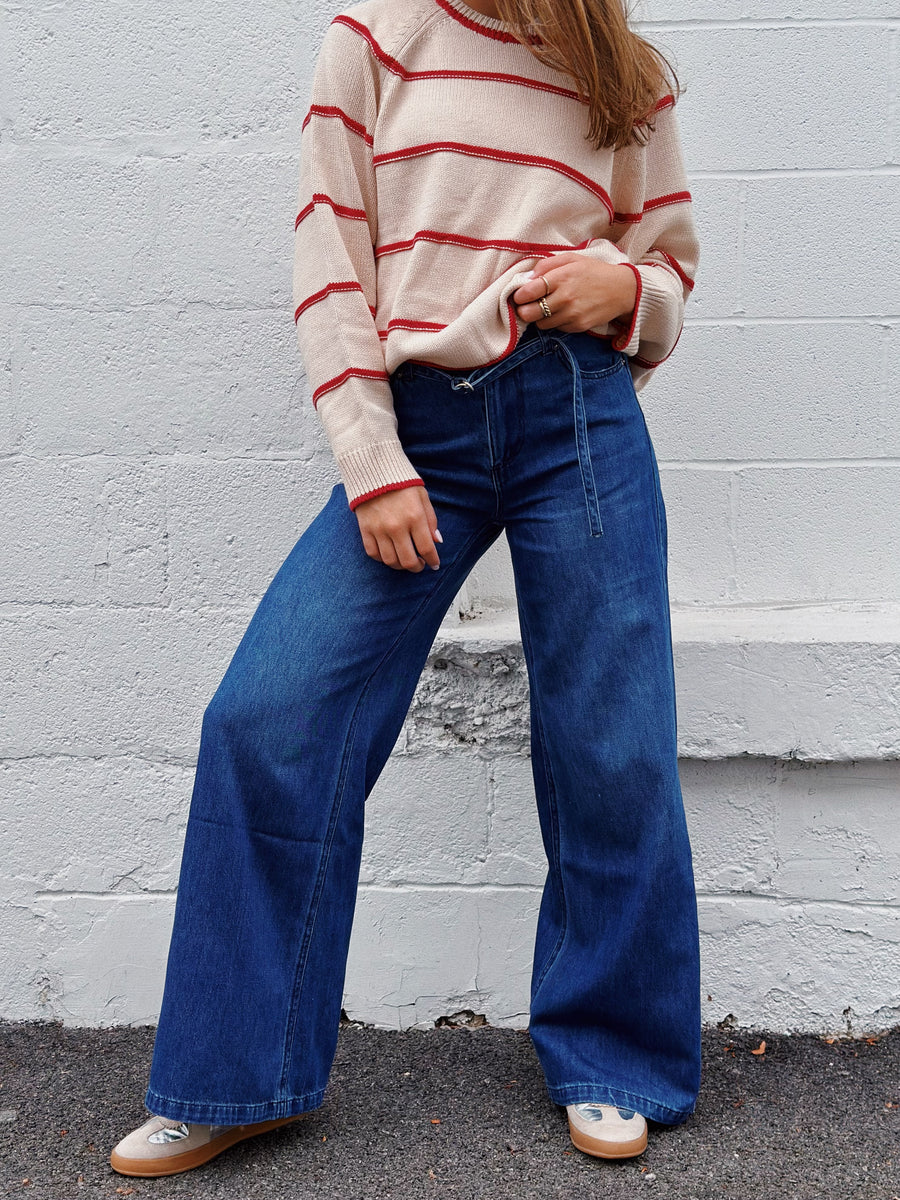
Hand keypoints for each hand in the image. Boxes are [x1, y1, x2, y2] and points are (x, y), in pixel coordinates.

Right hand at [354, 484, 441, 572]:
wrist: (373, 470)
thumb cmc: (402, 483)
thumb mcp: (422, 497)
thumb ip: (431, 520)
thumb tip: (437, 541)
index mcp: (414, 517)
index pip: (426, 548)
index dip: (433, 560)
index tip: (435, 565)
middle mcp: (397, 526)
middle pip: (408, 560)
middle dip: (417, 567)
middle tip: (420, 565)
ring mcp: (379, 529)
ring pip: (390, 561)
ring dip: (400, 566)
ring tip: (405, 561)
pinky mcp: (365, 529)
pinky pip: (373, 553)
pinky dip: (382, 559)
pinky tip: (389, 555)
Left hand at [511, 251, 637, 332]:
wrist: (622, 290)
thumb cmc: (594, 271)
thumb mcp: (571, 258)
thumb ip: (547, 265)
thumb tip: (527, 278)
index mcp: (561, 277)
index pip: (527, 292)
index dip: (519, 295)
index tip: (520, 295)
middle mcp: (565, 297)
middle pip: (528, 313)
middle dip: (524, 310)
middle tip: (528, 305)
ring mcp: (572, 314)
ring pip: (540, 324)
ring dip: (540, 317)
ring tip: (549, 307)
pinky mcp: (578, 326)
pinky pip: (556, 328)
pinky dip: (556, 322)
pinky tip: (564, 312)